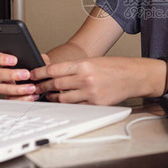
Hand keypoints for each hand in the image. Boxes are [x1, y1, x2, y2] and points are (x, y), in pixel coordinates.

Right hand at [0, 51, 50, 100]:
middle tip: (26, 74)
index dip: (1, 58)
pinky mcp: (10, 97)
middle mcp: (3, 75)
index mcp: (7, 63)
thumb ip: (38, 58)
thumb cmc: (38, 70)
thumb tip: (39, 59)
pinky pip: (11, 100)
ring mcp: (6, 87)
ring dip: (17, 89)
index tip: (14, 60)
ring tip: (32, 88)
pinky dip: (23, 99)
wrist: (44, 82)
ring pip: (2, 88)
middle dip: (11, 74)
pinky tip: (32, 95)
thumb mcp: (40, 61)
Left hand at [32, 56, 157, 105]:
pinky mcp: (96, 104)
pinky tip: (64, 102)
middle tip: (36, 87)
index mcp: (84, 64)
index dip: (40, 72)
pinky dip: (67, 105)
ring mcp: (90, 92)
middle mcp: (85, 78)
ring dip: (52, 98)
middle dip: (43, 86)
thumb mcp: (93, 60)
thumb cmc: (115, 67)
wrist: (134, 76)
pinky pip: (76, 107)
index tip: (32, 74)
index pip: (54, 69)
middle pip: (55, 84)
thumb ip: (75, 67)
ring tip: (48, 96)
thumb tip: (55, 72)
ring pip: (62, 98)